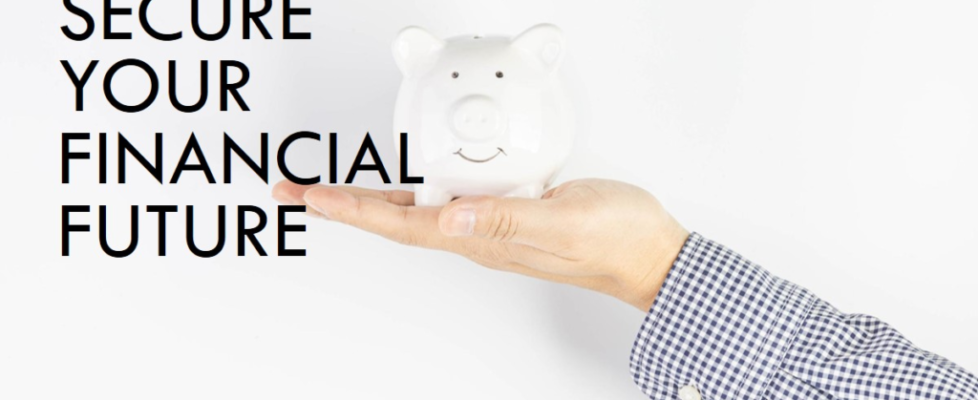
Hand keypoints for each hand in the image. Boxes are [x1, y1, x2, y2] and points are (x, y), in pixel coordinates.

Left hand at [272, 179, 688, 309]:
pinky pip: (450, 194)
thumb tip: (452, 218)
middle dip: (344, 206)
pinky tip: (414, 173)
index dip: (352, 211)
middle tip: (301, 194)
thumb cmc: (614, 242)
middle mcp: (479, 232)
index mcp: (484, 236)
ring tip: (336, 188)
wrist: (648, 250)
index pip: (402, 225)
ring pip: (417, 208)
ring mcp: (492, 222)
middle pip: (395, 219)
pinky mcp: (509, 207)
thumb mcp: (563, 225)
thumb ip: (508, 222)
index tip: (311, 199)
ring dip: (372, 198)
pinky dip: (419, 183)